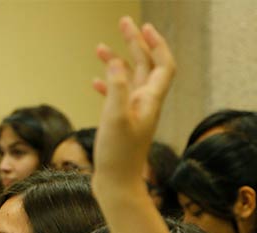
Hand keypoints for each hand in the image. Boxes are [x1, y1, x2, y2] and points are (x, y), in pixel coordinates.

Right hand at [91, 17, 175, 194]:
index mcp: (149, 100)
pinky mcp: (121, 125)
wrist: (117, 185)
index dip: (156, 44)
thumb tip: (117, 62)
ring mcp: (133, 115)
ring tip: (101, 48)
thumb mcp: (115, 118)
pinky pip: (116, 98)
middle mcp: (145, 104)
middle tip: (122, 23)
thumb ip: (117, 87)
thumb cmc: (118, 155)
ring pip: (129, 80)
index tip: (142, 27)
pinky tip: (94, 82)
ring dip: (118, 62)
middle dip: (135, 44)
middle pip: (145, 67)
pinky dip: (107, 86)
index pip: (162, 64)